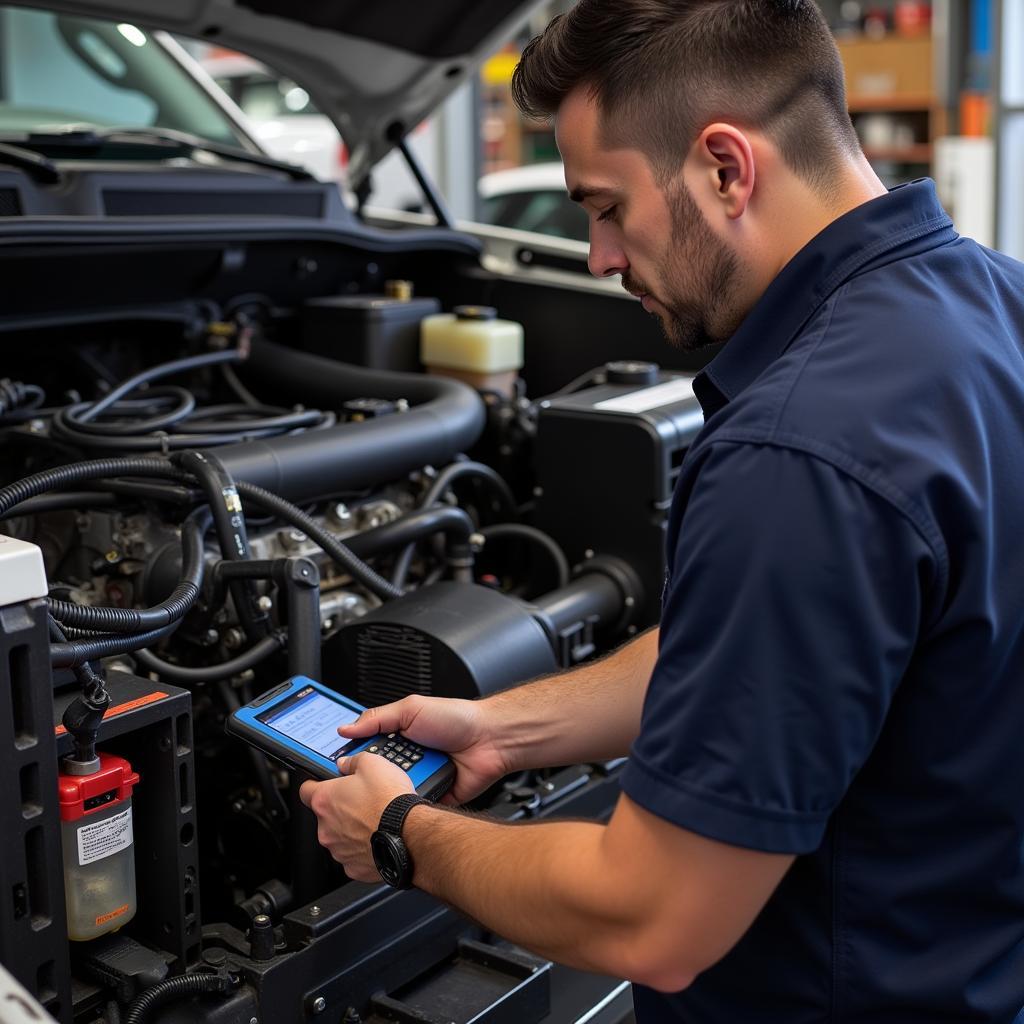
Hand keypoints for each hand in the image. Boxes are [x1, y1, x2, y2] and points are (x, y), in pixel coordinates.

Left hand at [298, 751, 413, 881]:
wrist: (409, 833)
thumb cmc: (389, 801)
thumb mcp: (373, 764)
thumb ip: (353, 762)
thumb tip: (346, 763)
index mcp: (325, 800)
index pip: (305, 790)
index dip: (316, 784)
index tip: (325, 784)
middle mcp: (326, 828)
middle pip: (325, 815)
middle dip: (341, 809)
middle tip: (363, 802)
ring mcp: (338, 849)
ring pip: (340, 837)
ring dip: (352, 830)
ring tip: (375, 820)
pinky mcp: (353, 867)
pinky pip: (354, 855)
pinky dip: (364, 848)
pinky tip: (378, 837)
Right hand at [338, 695, 508, 804]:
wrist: (490, 739)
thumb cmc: (457, 718)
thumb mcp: (411, 709)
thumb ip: (377, 718)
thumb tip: (346, 728)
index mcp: (397, 738)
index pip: (366, 751)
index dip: (352, 758)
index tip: (338, 765)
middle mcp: (406, 760)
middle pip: (376, 775)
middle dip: (374, 775)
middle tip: (373, 772)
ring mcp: (419, 779)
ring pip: (393, 792)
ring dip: (395, 786)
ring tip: (398, 780)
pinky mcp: (431, 797)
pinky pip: (414, 806)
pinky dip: (412, 801)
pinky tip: (411, 795)